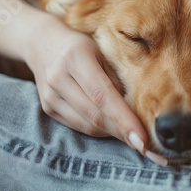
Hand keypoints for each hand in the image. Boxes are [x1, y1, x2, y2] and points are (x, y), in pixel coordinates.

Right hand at [24, 15, 152, 155]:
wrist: (42, 42)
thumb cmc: (81, 44)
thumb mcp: (102, 50)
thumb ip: (117, 77)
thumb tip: (136, 110)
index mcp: (76, 58)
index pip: (103, 96)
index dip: (124, 120)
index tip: (143, 140)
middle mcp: (59, 79)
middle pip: (95, 116)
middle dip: (124, 133)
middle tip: (148, 147)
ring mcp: (50, 96)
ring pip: (87, 126)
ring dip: (113, 134)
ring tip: (134, 137)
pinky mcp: (48, 108)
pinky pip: (78, 126)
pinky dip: (99, 129)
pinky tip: (113, 127)